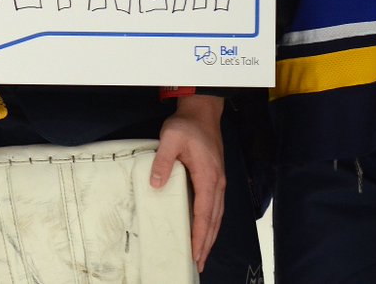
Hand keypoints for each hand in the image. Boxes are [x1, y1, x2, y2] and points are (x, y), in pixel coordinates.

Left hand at [150, 94, 224, 273]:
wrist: (203, 113)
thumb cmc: (187, 125)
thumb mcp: (170, 138)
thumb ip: (163, 161)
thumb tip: (156, 184)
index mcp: (208, 177)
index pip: (204, 213)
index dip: (200, 235)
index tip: (195, 252)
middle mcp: (217, 183)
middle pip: (214, 220)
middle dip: (206, 243)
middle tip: (198, 262)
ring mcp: (218, 181)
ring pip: (217, 215)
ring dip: (210, 235)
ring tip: (201, 253)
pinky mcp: (215, 178)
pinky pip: (215, 206)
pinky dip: (211, 222)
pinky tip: (204, 229)